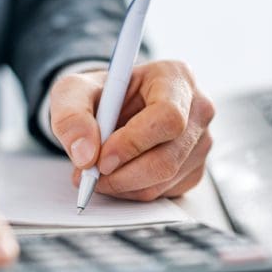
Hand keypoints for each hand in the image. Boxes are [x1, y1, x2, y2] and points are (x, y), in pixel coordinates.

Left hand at [49, 60, 214, 200]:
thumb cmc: (102, 95)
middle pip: (168, 157)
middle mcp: (197, 110)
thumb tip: (84, 153)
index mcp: (175, 78)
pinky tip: (119, 174)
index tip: (101, 158)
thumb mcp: (74, 91)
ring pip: (164, 180)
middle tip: (90, 174)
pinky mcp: (195, 169)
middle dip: (122, 175)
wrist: (114, 109)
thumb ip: (71, 115)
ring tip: (96, 172)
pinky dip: (134, 192)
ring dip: (123, 186)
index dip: (133, 143)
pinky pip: (165, 193)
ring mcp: (200, 142)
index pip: (167, 116)